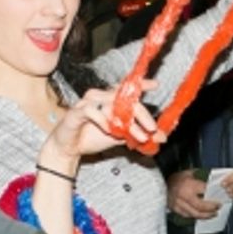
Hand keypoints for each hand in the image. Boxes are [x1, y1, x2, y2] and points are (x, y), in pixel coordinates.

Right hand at [42, 81, 161, 168]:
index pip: (128, 88)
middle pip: (125, 98)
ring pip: (111, 104)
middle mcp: (101, 97)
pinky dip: (103, 120)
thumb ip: (139, 135)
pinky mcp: (77, 111)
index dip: (141, 84)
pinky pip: (92, 111)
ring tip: (136, 135)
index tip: (155, 84)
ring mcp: (88, 102)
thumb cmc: (93, 138)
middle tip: (152, 128)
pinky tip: (110, 130)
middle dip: (141, 114)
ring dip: (127, 121)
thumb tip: (162, 138)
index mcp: (111, 100)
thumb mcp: (121, 138)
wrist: (69, 149)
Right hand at [166, 169, 220, 219]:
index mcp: (188, 185)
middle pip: (201, 205)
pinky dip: (196, 216)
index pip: (205, 191)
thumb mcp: (188, 173)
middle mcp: (184, 196)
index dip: (214, 194)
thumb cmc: (175, 178)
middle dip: (212, 208)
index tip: (220, 195)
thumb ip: (199, 176)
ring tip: (213, 214)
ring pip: (195, 214)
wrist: (160, 183)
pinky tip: (202, 216)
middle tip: (218, 207)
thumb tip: (212, 179)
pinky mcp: (175, 209)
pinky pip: (188, 216)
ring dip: (206, 215)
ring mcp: (179, 204)